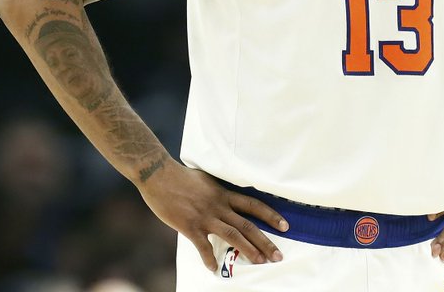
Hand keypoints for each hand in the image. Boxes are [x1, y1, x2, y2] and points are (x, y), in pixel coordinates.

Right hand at [136, 159, 289, 271]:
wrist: (158, 174)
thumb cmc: (180, 176)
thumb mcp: (207, 179)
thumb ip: (218, 191)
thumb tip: (226, 198)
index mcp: (224, 194)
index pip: (253, 205)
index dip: (271, 215)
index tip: (285, 226)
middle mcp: (219, 205)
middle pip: (248, 225)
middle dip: (265, 241)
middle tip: (277, 255)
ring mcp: (205, 216)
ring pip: (233, 236)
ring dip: (248, 250)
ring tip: (259, 262)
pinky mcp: (190, 226)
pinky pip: (203, 246)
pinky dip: (209, 259)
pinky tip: (214, 268)